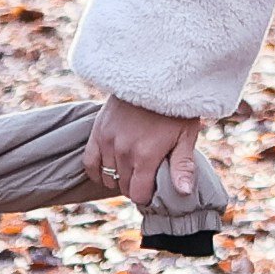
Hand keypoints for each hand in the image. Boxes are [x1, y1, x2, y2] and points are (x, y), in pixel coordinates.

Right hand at [88, 97, 207, 218]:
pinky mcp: (97, 131)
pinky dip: (98, 170)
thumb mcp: (185, 135)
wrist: (154, 77)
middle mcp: (123, 151)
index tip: (154, 188)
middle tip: (147, 176)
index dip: (147, 196)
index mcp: (145, 155)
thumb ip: (182, 166)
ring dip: (119, 178)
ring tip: (132, 168)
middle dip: (136, 186)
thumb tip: (184, 193)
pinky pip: (89, 163)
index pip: (138, 194)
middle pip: (124, 187)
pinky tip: (110, 168)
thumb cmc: (175, 108)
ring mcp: (107, 141)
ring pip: (107, 177)